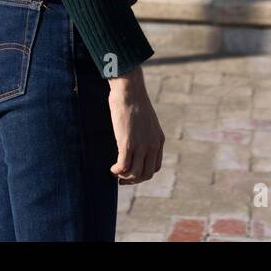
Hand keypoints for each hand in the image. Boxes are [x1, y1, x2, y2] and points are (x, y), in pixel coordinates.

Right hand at [107, 67, 164, 184]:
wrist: (130, 91)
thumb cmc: (134, 101)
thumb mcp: (146, 120)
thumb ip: (144, 132)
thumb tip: (135, 138)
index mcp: (158, 140)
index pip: (154, 167)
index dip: (142, 174)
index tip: (131, 172)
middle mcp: (152, 145)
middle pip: (146, 174)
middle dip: (133, 180)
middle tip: (122, 178)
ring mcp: (141, 146)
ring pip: (135, 173)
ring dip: (124, 177)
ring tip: (116, 172)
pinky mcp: (127, 144)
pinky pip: (123, 166)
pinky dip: (117, 171)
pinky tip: (112, 168)